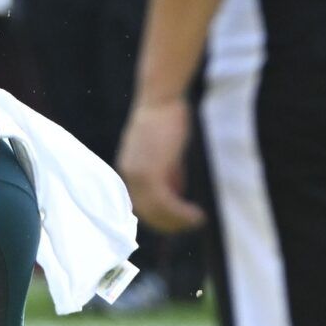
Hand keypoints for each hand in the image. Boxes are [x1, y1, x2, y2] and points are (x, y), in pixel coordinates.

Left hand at [116, 96, 205, 232]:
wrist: (161, 100)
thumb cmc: (167, 121)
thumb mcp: (167, 154)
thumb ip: (169, 175)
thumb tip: (177, 195)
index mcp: (128, 171)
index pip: (141, 204)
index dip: (160, 217)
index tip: (178, 222)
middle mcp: (128, 175)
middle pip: (147, 213)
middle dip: (170, 224)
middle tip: (191, 225)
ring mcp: (137, 175)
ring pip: (157, 212)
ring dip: (179, 221)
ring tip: (198, 221)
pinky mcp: (150, 172)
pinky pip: (166, 203)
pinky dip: (182, 212)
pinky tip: (197, 214)